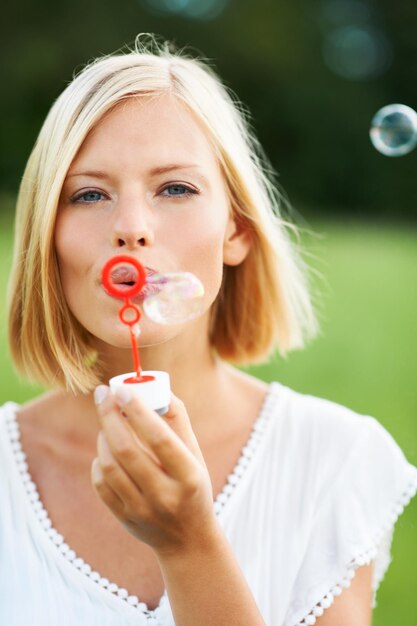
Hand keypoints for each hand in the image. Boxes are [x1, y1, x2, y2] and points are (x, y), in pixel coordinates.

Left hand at [91, 386, 217, 557]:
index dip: (138, 411)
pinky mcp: (124, 518)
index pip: (159, 438)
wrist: (188, 539)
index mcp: (189, 476)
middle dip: (110, 416)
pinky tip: (106, 450)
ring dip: (103, 436)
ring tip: (107, 423)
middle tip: (103, 394)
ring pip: (110, 465)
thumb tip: (158, 388)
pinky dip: (99, 460)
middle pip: (127, 450)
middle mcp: (165, 496)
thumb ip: (178, 421)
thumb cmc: (192, 485)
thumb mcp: (195, 455)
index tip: (122, 389)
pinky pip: (101, 483)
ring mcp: (142, 510)